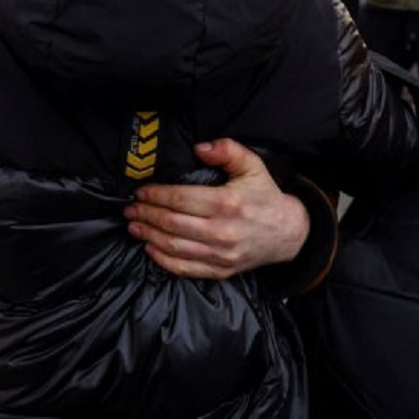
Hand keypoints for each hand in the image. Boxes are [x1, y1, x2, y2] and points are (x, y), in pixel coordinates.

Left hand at [124, 138, 309, 278]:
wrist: (288, 234)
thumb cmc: (265, 197)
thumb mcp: (252, 166)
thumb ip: (227, 151)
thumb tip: (200, 147)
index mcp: (227, 203)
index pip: (181, 199)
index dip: (156, 195)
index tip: (141, 191)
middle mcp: (223, 232)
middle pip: (172, 223)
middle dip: (147, 214)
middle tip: (130, 207)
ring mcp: (221, 255)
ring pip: (174, 247)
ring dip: (149, 235)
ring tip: (134, 224)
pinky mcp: (221, 271)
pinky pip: (185, 269)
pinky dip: (163, 260)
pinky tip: (149, 248)